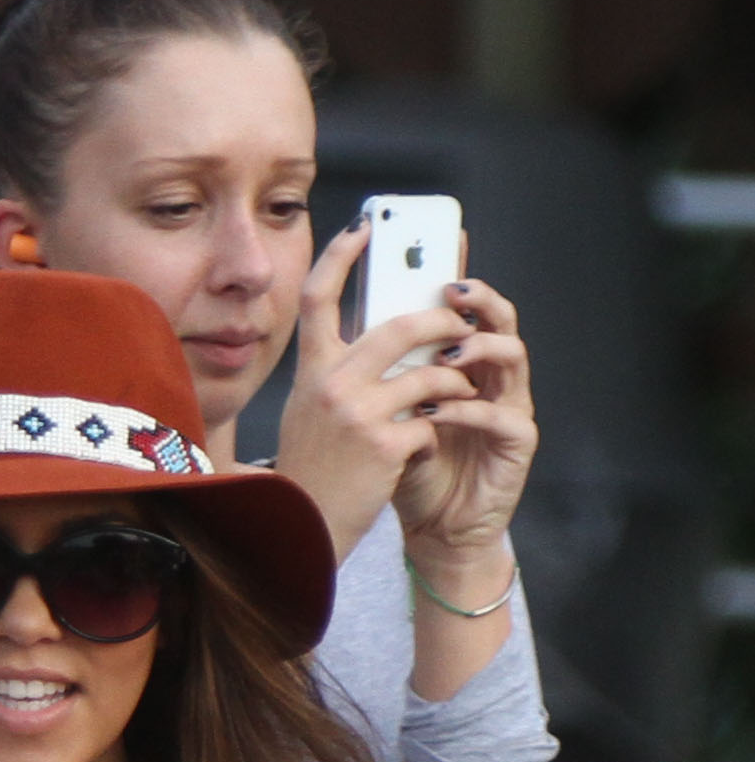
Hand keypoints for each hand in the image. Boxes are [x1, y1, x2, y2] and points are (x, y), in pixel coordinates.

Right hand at [279, 224, 522, 563]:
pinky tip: (432, 443)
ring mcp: (357, 416)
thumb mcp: (311, 415)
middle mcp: (330, 386)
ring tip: (461, 390)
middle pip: (398, 326)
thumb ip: (338, 373)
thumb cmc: (310, 475)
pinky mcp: (384, 447)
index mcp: (311, 373)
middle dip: (441, 322)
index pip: (317, 296)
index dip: (341, 254)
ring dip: (454, 381)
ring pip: (429, 374)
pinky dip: (439, 430)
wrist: (299, 535)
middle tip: (462, 326)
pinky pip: (431, 421)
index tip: (366, 226)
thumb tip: (390, 334)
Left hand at [389, 273, 535, 566]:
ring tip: (447, 352)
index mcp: (462, 365)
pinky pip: (499, 416)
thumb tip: (349, 328)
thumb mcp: (388, 416)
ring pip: (511, 355)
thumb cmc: (413, 470)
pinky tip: (439, 411)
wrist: (436, 530)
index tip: (437, 245)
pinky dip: (469, 410)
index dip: (458, 273)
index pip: (465, 309)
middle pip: (499, 318)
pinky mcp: (517, 441)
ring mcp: (510, 406)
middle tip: (449, 290)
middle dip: (479, 299)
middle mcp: (491, 378)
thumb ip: (383, 377)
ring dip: (478, 348)